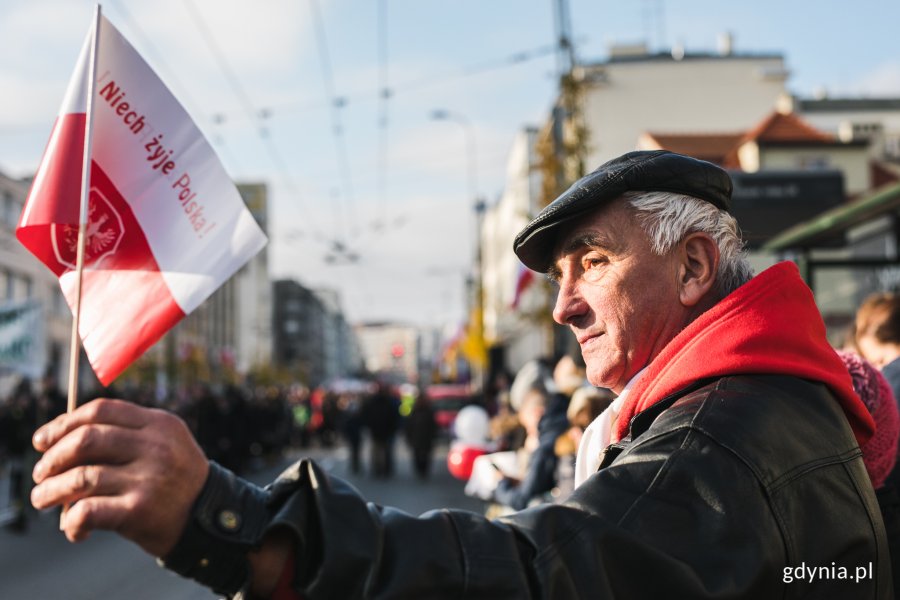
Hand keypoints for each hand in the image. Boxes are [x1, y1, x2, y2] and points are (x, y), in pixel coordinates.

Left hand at [31, 398, 209, 556]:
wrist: (208, 517)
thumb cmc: (174, 480)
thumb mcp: (163, 443)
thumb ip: (124, 434)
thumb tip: (61, 436)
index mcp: (159, 423)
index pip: (101, 410)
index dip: (63, 423)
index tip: (42, 440)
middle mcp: (155, 446)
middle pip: (86, 439)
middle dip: (53, 457)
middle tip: (42, 473)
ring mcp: (149, 477)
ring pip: (81, 476)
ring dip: (51, 491)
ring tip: (44, 500)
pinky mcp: (140, 510)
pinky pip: (89, 511)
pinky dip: (72, 522)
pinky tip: (75, 529)